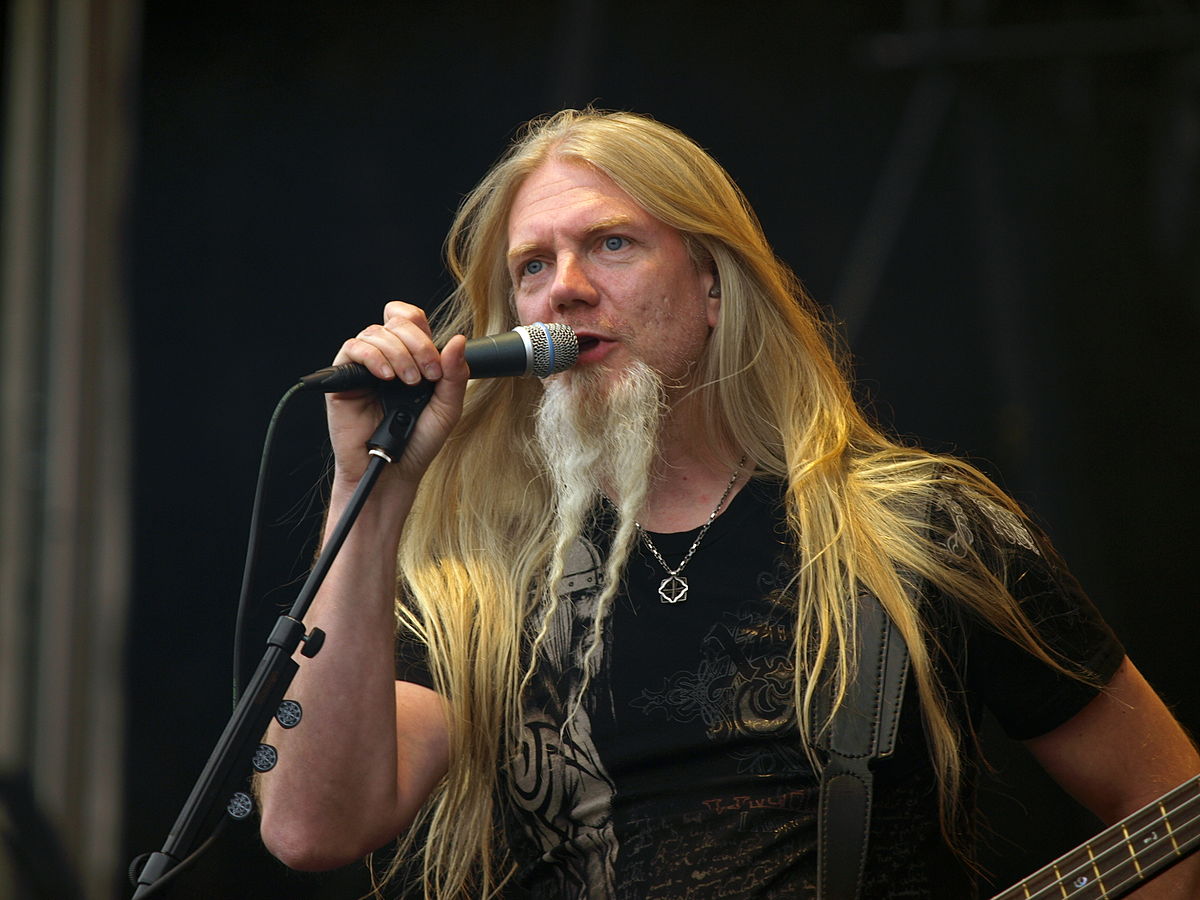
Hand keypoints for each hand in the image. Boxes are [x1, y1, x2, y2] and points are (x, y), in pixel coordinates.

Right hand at [326, 300, 467, 491]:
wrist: (394, 471)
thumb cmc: (418, 443)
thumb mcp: (447, 408)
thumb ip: (455, 375)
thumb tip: (459, 340)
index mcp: (411, 358)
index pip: (412, 320)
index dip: (423, 329)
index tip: (437, 362)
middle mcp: (387, 357)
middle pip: (396, 322)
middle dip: (417, 344)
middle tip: (428, 375)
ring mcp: (365, 367)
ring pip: (375, 332)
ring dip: (398, 353)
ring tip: (407, 383)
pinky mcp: (343, 379)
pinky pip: (352, 349)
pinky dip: (373, 357)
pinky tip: (386, 377)